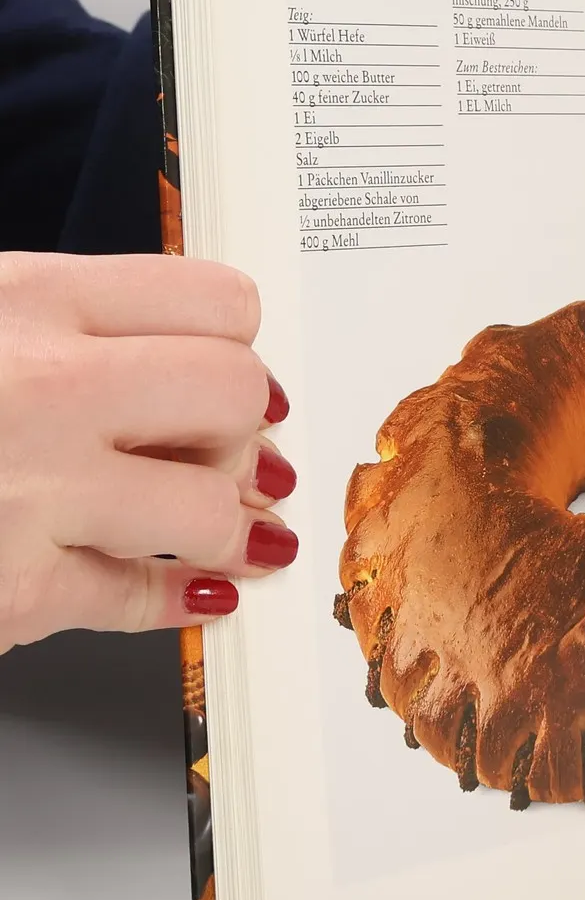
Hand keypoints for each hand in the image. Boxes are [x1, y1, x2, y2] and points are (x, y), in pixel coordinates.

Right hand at [0, 253, 296, 653]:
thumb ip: (65, 330)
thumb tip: (174, 357)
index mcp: (27, 300)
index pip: (210, 299)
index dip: (239, 345)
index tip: (241, 373)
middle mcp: (39, 387)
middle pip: (233, 393)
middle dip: (246, 433)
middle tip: (244, 458)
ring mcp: (30, 490)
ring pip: (208, 505)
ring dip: (235, 529)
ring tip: (241, 536)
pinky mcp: (14, 588)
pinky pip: (136, 597)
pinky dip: (179, 600)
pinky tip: (197, 594)